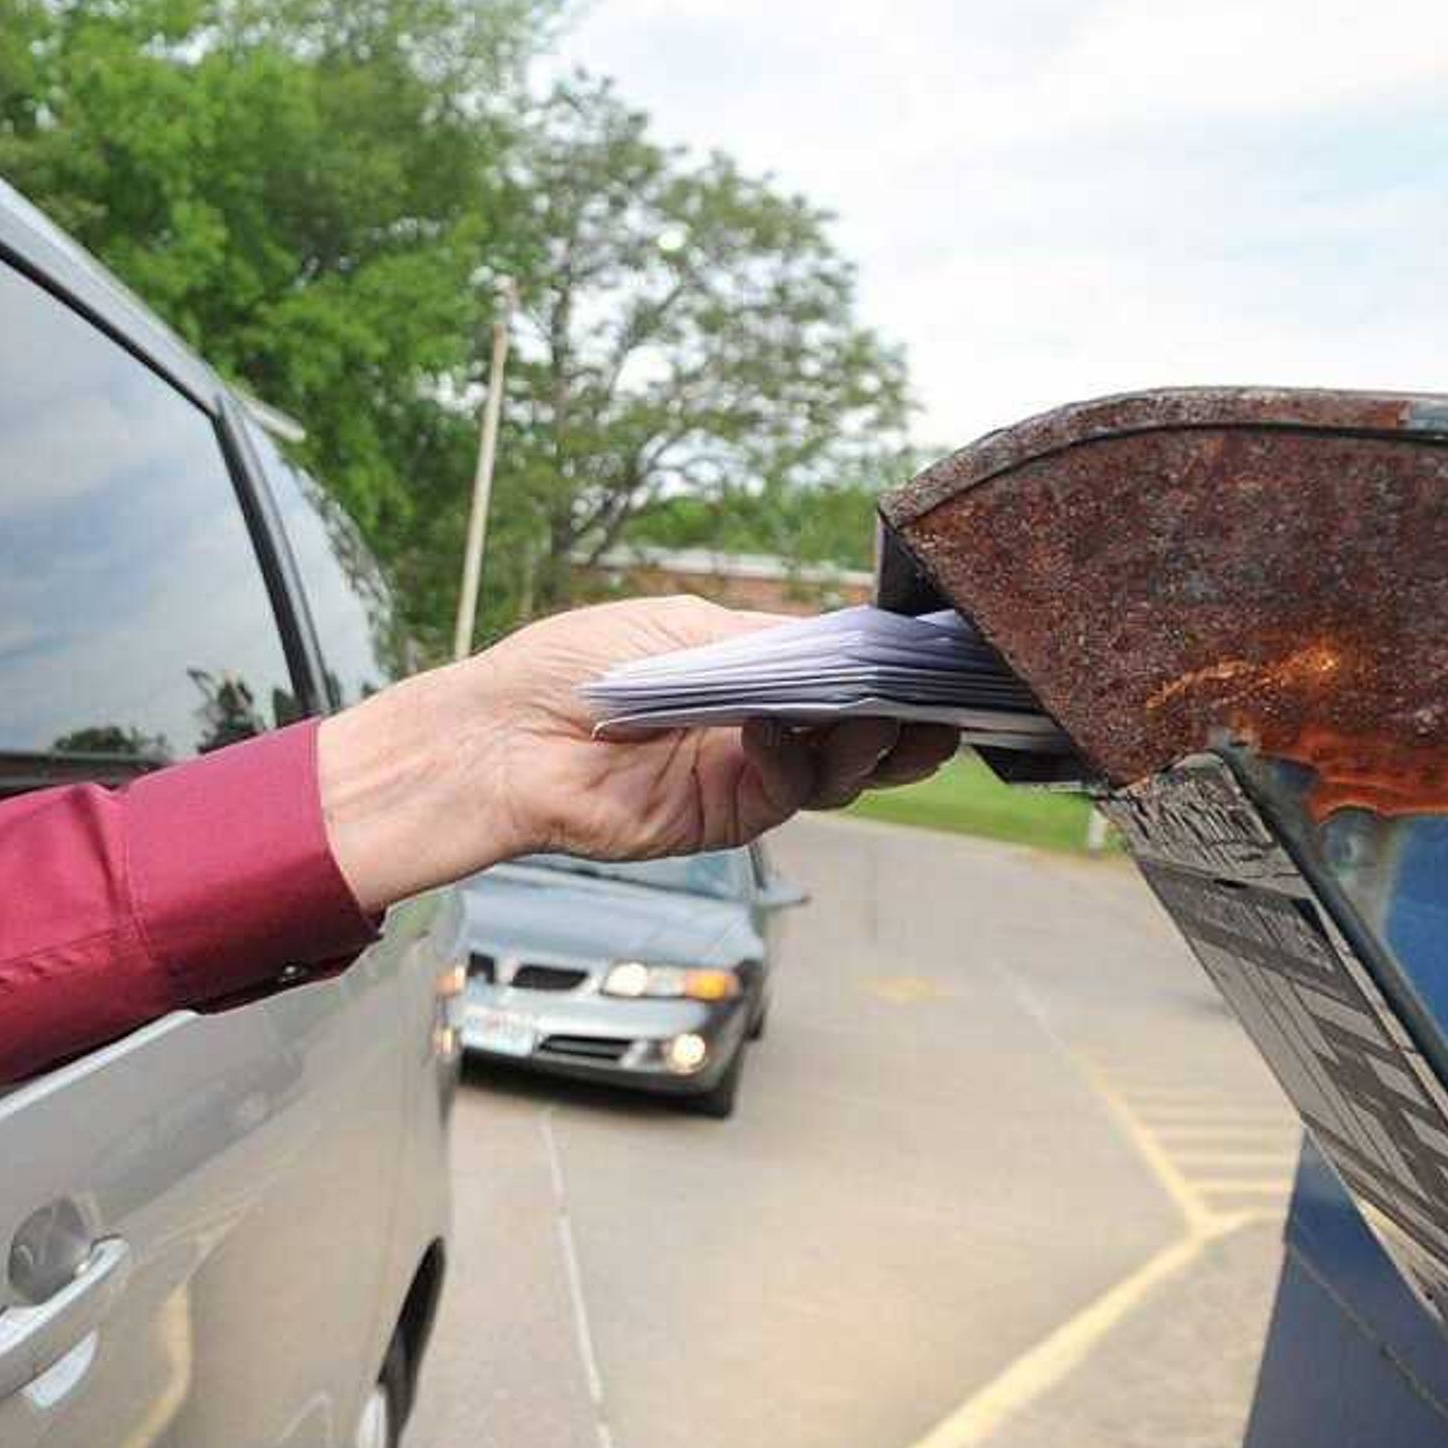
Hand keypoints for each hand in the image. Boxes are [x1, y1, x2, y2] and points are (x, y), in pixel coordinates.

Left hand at [315, 597, 964, 911]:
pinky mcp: (724, 819)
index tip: (938, 654)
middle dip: (908, 719)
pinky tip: (773, 728)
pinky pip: (785, 792)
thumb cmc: (575, 667)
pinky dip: (791, 760)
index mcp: (754, 673)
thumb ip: (768, 639)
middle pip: (861, 732)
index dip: (894, 669)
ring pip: (840, 772)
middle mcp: (762, 728)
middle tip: (944, 702)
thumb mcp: (683, 628)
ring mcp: (746, 776)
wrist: (503, 735)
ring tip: (884, 716)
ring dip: (871, 745)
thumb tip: (851, 633)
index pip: (846, 674)